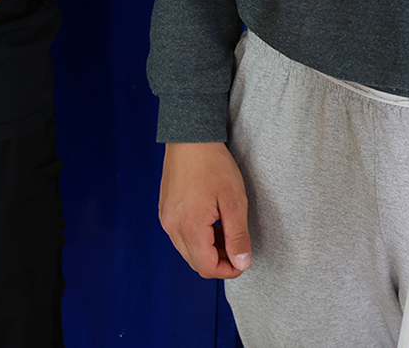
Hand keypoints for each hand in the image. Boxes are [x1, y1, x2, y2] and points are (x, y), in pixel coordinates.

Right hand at [159, 141, 252, 278]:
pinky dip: (197, 237)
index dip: (229, 270)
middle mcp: (172, 227)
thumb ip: (238, 236)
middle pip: (196, 263)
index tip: (244, 260)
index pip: (208, 268)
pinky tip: (211, 220)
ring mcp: (166, 218)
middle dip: (219, 262)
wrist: (190, 137)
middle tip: (237, 245)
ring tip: (226, 230)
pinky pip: (180, 235)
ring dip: (208, 250)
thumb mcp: (234, 201)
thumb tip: (242, 263)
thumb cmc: (213, 165)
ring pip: (188, 250)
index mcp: (189, 227)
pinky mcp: (165, 210)